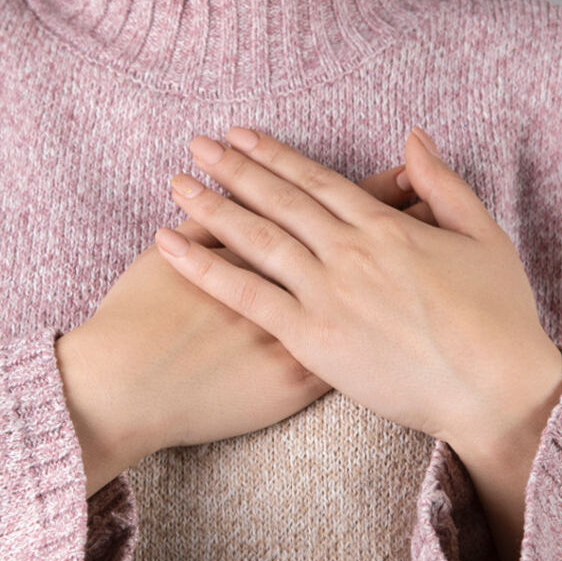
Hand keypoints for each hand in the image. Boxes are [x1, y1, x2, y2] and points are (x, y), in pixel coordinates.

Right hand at [57, 162, 428, 496]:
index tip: (401, 173)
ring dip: (400, 273)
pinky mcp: (295, 380)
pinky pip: (350, 353)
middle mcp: (290, 290)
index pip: (326, 211)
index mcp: (263, 253)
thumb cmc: (136, 319)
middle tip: (435, 198)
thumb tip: (219, 196)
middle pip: (359, 249)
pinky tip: (405, 325)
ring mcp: (298, 335)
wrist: (126, 387)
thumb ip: (200, 225)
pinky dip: (382, 334)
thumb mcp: (162, 257)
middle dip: (399, 221)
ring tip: (434, 252)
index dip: (367, 190)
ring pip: (366, 300)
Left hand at [154, 126, 561, 467]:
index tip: (240, 136)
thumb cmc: (496, 318)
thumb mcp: (484, 237)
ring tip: (176, 184)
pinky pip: (248, 296)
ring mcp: (326, 293)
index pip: (316, 180)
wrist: (495, 390)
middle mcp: (348, 252)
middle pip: (279, 201)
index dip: (273, 155)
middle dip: (234, 169)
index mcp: (385, 228)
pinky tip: (173, 246)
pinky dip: (206, 269)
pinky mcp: (310, 338)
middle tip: (196, 145)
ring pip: (257, 239)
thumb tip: (413, 137)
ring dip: (213, 207)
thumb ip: (443, 185)